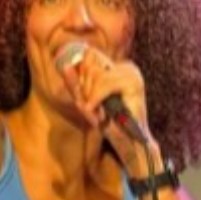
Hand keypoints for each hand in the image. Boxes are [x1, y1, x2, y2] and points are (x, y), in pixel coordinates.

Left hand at [59, 44, 151, 165]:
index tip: (88, 99)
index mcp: (114, 67)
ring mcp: (131, 73)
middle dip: (86, 90)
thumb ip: (76, 83)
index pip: (87, 58)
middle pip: (89, 67)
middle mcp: (125, 66)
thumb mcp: (86, 100)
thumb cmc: (108, 121)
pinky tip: (98, 112)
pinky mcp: (134, 83)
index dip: (81, 80)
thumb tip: (66, 66)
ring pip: (96, 75)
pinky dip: (97, 98)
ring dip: (91, 96)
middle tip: (94, 108)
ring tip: (98, 112)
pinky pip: (104, 84)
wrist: (128, 141)